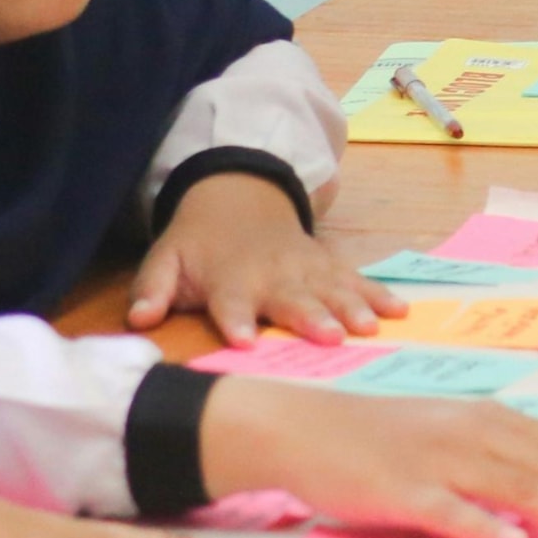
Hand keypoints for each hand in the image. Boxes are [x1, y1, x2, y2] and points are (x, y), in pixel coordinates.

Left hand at [131, 173, 404, 348]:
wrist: (237, 195)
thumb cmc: (199, 244)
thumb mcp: (165, 259)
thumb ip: (152, 289)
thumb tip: (138, 319)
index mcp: (229, 278)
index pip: (229, 302)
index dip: (235, 320)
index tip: (244, 342)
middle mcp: (271, 274)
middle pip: (291, 298)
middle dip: (309, 317)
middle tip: (329, 337)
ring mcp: (304, 267)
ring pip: (330, 288)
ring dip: (351, 307)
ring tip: (369, 327)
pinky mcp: (327, 264)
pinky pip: (355, 278)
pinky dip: (378, 293)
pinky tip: (399, 310)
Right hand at [199, 381, 537, 537]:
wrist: (306, 427)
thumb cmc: (376, 438)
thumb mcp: (443, 432)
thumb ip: (488, 454)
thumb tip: (537, 495)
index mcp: (485, 418)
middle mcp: (471, 431)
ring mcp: (438, 459)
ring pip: (517, 488)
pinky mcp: (403, 489)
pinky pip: (454, 510)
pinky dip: (488, 527)